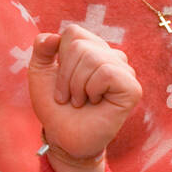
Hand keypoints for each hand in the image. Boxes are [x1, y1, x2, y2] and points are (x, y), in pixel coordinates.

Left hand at [28, 24, 141, 164]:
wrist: (63, 138)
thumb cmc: (55, 108)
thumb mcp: (40, 73)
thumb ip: (42, 48)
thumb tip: (53, 36)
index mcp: (93, 49)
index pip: (73, 33)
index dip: (59, 58)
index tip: (61, 82)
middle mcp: (111, 57)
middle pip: (80, 45)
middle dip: (66, 75)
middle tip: (70, 97)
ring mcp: (125, 71)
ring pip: (92, 58)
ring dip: (77, 86)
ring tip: (81, 101)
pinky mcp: (132, 88)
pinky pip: (106, 72)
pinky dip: (92, 89)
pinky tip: (95, 102)